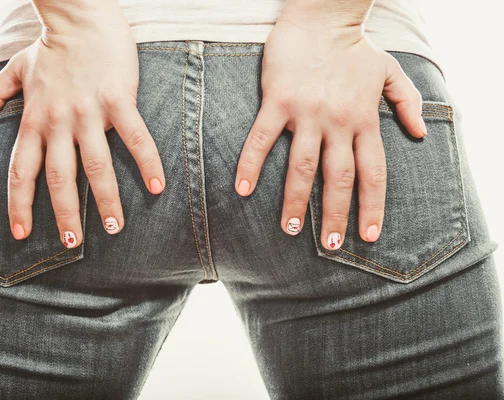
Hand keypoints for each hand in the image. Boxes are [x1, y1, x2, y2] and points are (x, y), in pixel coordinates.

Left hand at [0, 3, 164, 246]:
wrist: (80, 14)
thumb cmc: (52, 44)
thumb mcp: (16, 69)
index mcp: (35, 120)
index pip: (22, 171)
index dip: (19, 205)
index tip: (22, 234)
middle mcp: (58, 122)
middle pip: (60, 178)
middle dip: (64, 215)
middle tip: (73, 243)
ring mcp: (89, 113)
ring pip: (97, 166)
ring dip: (106, 200)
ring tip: (114, 228)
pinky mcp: (118, 100)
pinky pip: (134, 137)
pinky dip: (147, 163)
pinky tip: (158, 187)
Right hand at [235, 18, 425, 248]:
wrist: (322, 15)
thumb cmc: (354, 45)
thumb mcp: (389, 71)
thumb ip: (408, 102)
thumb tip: (420, 134)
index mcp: (364, 120)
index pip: (373, 173)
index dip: (372, 206)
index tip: (368, 235)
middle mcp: (338, 123)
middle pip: (338, 178)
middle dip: (335, 215)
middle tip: (329, 245)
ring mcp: (307, 113)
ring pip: (302, 167)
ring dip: (296, 201)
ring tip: (290, 229)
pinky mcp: (278, 101)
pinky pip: (262, 139)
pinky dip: (252, 165)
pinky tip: (243, 190)